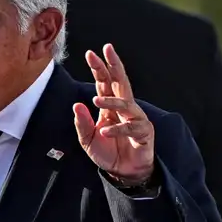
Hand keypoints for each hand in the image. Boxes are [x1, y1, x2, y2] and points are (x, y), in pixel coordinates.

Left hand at [73, 44, 154, 184]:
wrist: (122, 172)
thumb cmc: (107, 152)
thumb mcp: (87, 139)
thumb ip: (81, 123)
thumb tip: (77, 105)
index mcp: (109, 106)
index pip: (104, 83)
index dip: (99, 68)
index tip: (90, 53)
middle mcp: (124, 108)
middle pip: (120, 82)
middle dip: (113, 65)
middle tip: (107, 50)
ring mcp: (135, 118)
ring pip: (126, 103)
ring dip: (111, 101)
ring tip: (95, 100)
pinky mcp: (144, 132)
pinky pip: (132, 127)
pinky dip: (118, 129)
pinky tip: (105, 132)